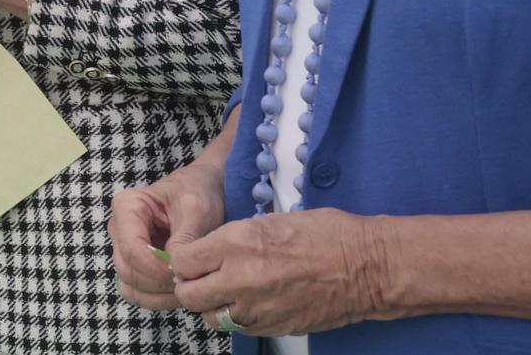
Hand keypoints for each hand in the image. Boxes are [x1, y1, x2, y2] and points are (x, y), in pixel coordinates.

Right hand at [110, 160, 227, 310]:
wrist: (205, 189)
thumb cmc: (199, 193)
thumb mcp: (197, 210)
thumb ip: (184, 239)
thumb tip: (174, 269)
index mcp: (127, 207)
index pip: (131, 249)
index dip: (156, 268)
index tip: (183, 274)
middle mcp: (120, 228)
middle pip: (127, 269)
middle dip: (158, 283)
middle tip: (189, 284)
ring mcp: (125, 248)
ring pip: (130, 284)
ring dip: (158, 294)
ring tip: (187, 289)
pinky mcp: (136, 263)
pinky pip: (136, 291)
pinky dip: (156, 299)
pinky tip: (178, 292)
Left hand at [172, 208, 393, 335]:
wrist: (368, 266)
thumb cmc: (325, 234)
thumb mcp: (268, 221)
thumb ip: (231, 239)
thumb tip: (206, 252)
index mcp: (236, 244)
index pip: (182, 260)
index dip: (182, 259)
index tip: (190, 257)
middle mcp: (242, 279)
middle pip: (188, 294)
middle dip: (188, 286)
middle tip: (199, 277)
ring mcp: (259, 308)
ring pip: (210, 317)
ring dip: (211, 306)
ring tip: (224, 291)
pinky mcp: (275, 327)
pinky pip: (239, 329)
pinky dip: (236, 318)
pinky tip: (248, 303)